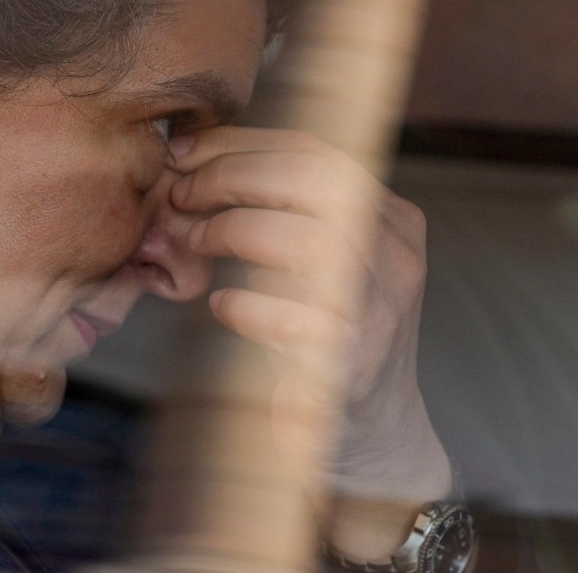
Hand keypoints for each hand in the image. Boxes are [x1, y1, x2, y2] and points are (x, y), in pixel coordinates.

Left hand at [168, 126, 451, 507]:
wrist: (377, 435)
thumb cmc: (329, 335)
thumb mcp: (317, 261)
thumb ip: (277, 211)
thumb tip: (191, 159)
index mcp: (391, 218)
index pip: (318, 152)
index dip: (243, 143)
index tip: (186, 151)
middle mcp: (397, 256)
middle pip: (315, 181)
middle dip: (232, 177)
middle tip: (181, 195)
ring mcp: (383, 309)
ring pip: (308, 239)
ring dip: (234, 231)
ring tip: (196, 244)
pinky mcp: (356, 362)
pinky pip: (295, 318)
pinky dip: (245, 304)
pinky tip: (222, 305)